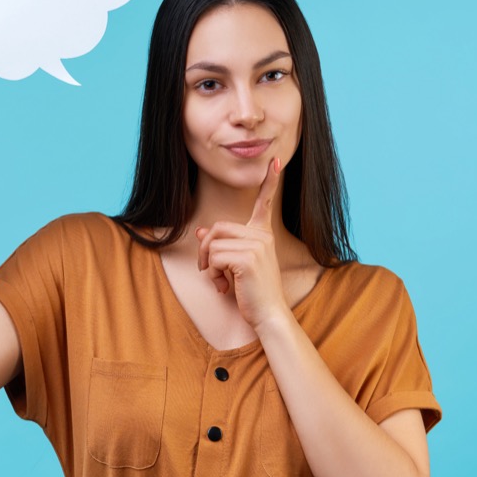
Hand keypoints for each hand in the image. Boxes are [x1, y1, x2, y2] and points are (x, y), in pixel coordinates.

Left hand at [195, 157, 286, 328]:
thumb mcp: (234, 266)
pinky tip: (225, 286)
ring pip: (213, 243)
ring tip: (221, 280)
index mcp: (263, 235)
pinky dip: (213, 273)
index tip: (276, 162)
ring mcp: (257, 246)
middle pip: (218, 227)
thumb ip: (220, 246)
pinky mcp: (248, 259)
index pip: (265, 203)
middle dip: (206, 249)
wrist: (268, 315)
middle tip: (208, 269)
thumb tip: (201, 231)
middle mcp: (262, 236)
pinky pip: (215, 256)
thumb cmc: (252, 293)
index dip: (270, 182)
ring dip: (209, 265)